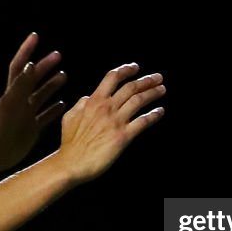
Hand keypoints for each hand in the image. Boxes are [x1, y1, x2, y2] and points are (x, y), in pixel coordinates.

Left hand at [0, 32, 67, 173]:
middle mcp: (20, 100)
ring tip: (64, 75)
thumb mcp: (12, 104)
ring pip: (41, 96)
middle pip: (33, 78)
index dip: (26, 50)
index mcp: (13, 92)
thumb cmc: (2, 128)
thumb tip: (31, 64)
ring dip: (51, 85)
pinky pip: (45, 116)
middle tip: (58, 55)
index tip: (35, 36)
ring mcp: (26, 114)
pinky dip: (54, 109)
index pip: (20, 66)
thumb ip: (21, 84)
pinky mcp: (32, 128)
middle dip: (45, 66)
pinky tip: (64, 104)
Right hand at [55, 63, 165, 184]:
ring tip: (162, 89)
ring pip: (139, 101)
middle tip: (157, 77)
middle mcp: (107, 108)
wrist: (71, 163)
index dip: (126, 70)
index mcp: (94, 101)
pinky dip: (154, 115)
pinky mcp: (123, 137)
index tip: (135, 67)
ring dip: (153, 93)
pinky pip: (143, 122)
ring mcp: (116, 122)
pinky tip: (160, 111)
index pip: (112, 77)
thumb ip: (81, 104)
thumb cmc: (69, 143)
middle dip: (146, 80)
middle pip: (131, 87)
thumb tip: (88, 97)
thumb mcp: (70, 116)